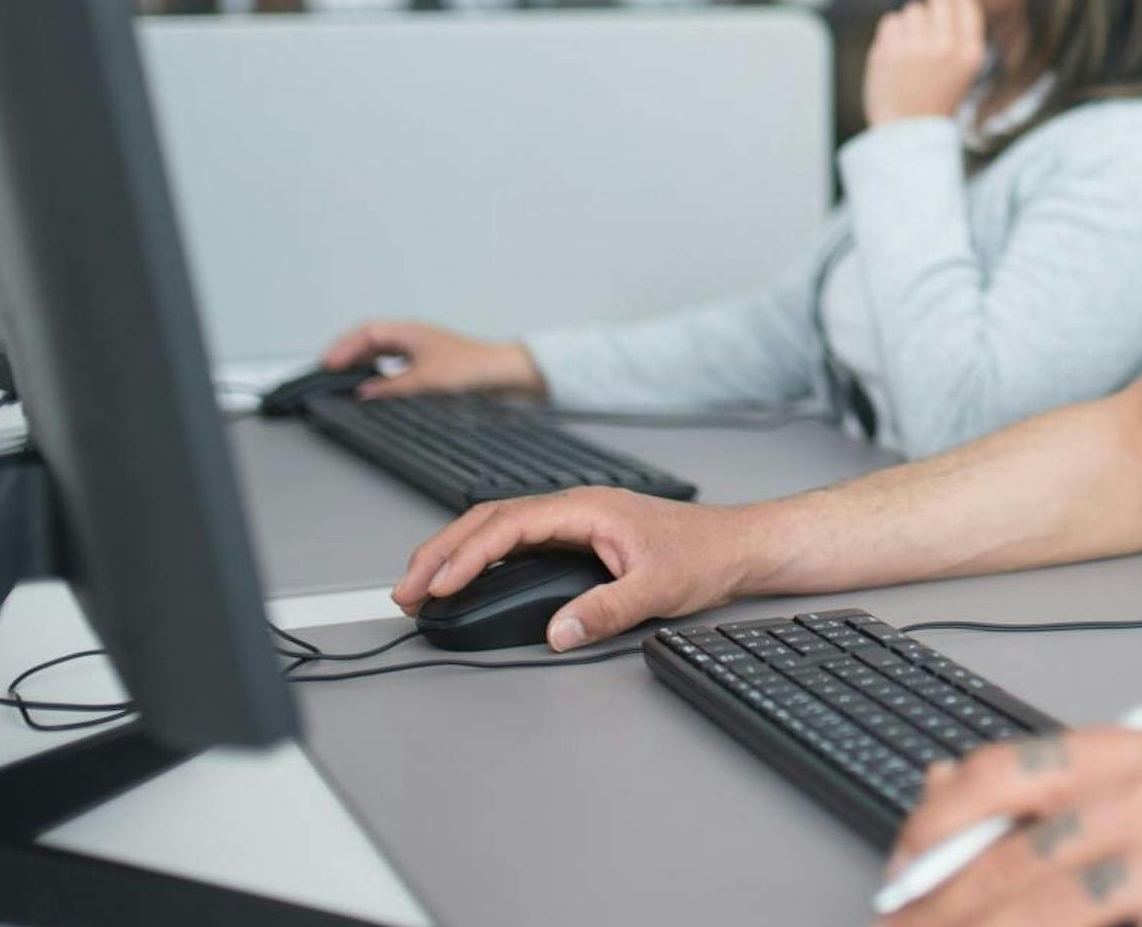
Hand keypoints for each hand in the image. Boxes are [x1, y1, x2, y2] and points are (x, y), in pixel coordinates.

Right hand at [320, 318, 541, 399]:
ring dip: (361, 359)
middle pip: (370, 338)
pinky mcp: (427, 360)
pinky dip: (378, 368)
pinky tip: (373, 381)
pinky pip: (393, 359)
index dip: (343, 347)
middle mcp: (413, 335)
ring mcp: (420, 346)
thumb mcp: (424, 381)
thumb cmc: (471, 369)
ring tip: (344, 376)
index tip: (328, 364)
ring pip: (381, 348)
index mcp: (409, 331)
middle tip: (328, 370)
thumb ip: (391, 387)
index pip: (366, 333)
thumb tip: (364, 392)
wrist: (502, 373)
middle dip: (347, 352)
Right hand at [389, 487, 764, 649]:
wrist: (736, 545)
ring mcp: (573, 521)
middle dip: (441, 553)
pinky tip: (464, 579)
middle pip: (489, 520)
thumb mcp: (658, 588)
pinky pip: (516, 541)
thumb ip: (606, 610)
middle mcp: (574, 508)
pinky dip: (482, 558)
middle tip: (405, 591)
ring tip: (420, 587)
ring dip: (456, 554)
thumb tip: (558, 632)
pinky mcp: (577, 538)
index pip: (508, 525)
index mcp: (586, 508)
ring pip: (498, 529)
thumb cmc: (704, 554)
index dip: (466, 554)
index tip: (437, 584)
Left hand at [865, 0, 987, 125]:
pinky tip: (895, 55)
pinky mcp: (891, 49)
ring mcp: (918, 47)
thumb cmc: (935, 96)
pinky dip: (890, 34)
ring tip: (910, 49)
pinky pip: (890, 22)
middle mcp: (947, 47)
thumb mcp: (962, 68)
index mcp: (970, 53)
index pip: (967, 6)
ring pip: (912, 9)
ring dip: (909, 22)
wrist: (908, 130)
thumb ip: (960, 32)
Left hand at [880, 728, 1141, 926]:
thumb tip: (936, 795)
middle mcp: (1140, 804)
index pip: (992, 780)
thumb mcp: (1132, 761)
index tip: (894, 883)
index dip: (926, 836)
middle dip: (944, 920)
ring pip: (1055, 919)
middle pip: (1011, 873)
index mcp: (1110, 753)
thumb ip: (1040, 780)